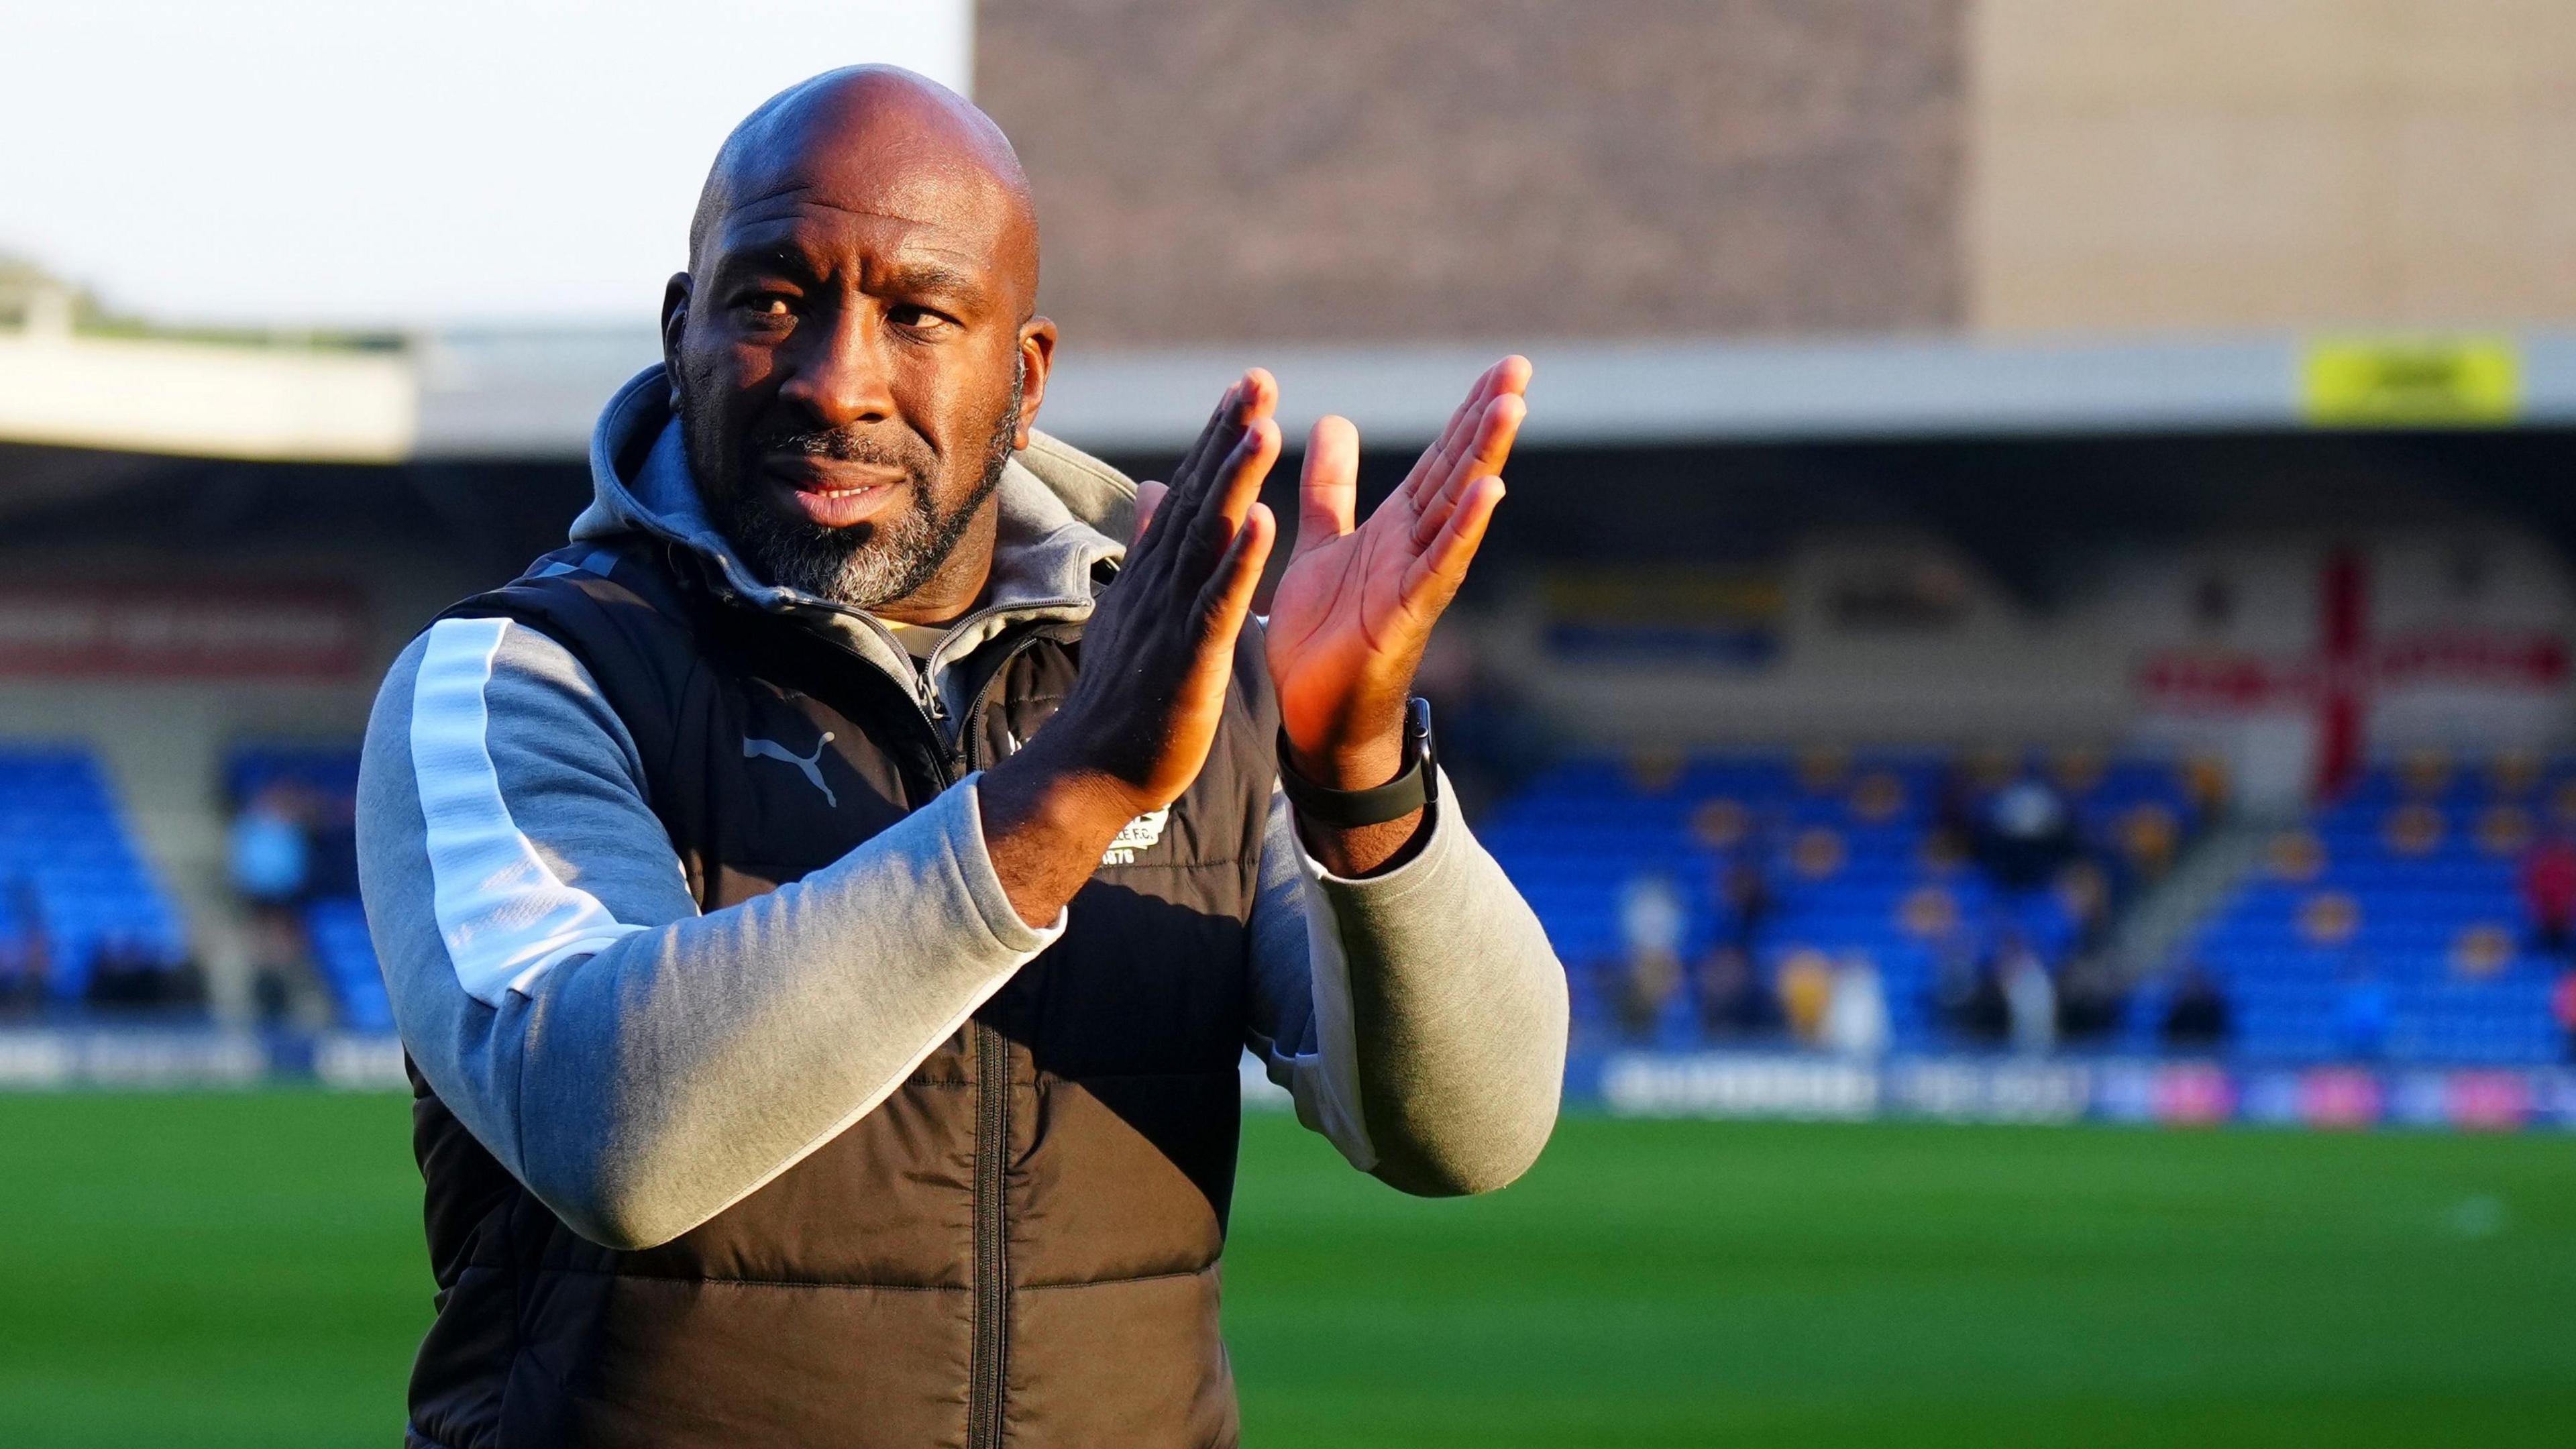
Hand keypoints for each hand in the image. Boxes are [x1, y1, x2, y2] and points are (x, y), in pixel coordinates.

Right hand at [978, 371, 1280, 922]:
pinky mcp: (1191, 661)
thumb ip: (1148, 547)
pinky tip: (1265, 523)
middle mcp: (1160, 585)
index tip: (1246, 388)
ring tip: (1263, 427)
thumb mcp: (1133, 608)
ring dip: (1235, 482)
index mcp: (1155, 574)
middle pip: (1200, 499)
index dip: (1218, 439)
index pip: (1190, 494)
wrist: (1090, 772)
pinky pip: (1219, 604)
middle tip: (1258, 379)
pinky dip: (1240, 563)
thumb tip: (1155, 488)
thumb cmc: (1121, 697)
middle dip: (1228, 437)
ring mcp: (1173, 620)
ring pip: (1209, 540)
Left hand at [1267, 356, 1526, 790]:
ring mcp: (1417, 578)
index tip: (1500, 368)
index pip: (1441, 458)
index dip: (1467, 413)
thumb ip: (1332, 489)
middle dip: (1487, 420)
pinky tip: (1489, 490)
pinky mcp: (1408, 614)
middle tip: (1519, 367)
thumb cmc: (1325, 635)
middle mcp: (1415, 546)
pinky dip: (1465, 528)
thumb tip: (1337, 421)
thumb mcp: (1323, 544)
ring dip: (1484, 458)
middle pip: (1459, 472)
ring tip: (1510, 408)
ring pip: (1457, 509)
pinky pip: (1441, 565)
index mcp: (1397, 527)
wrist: (1313, 714)